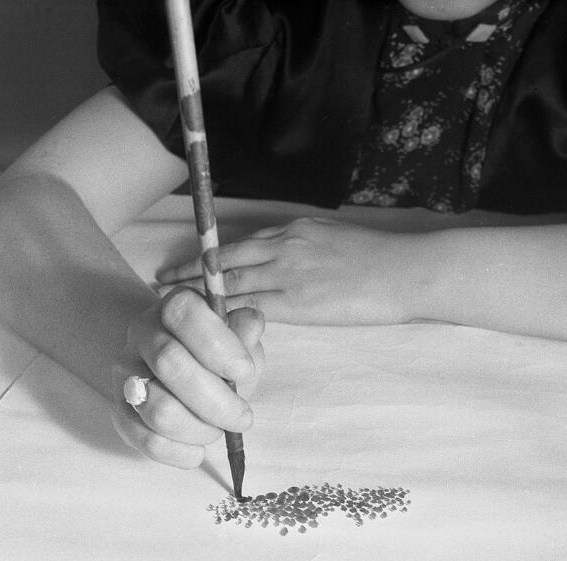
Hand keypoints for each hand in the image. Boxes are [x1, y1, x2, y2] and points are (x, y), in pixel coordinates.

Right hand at [111, 287, 264, 467]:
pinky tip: (198, 450)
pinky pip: (146, 440)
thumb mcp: (238, 340)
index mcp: (172, 306)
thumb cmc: (215, 356)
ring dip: (199, 429)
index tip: (245, 373)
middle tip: (242, 417)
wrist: (177, 373)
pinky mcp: (120, 412)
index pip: (185, 314)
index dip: (219, 346)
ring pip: (159, 409)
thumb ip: (244, 333)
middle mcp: (141, 334)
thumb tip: (251, 322)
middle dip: (217, 401)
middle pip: (171, 365)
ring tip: (217, 430)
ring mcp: (125, 373)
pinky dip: (180, 452)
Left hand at [156, 217, 412, 324]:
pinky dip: (227, 315)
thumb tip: (288, 259)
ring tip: (172, 305)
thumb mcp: (335, 237)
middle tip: (163, 282)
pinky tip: (207, 325)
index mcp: (294, 230)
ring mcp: (288, 273)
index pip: (242, 242)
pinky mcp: (297, 302)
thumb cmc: (380, 257)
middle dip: (191, 271)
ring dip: (199, 295)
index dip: (212, 253)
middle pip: (226, 259)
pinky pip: (252, 308)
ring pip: (232, 282)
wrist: (404, 271)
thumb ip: (305, 246)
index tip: (191, 261)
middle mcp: (283, 247)